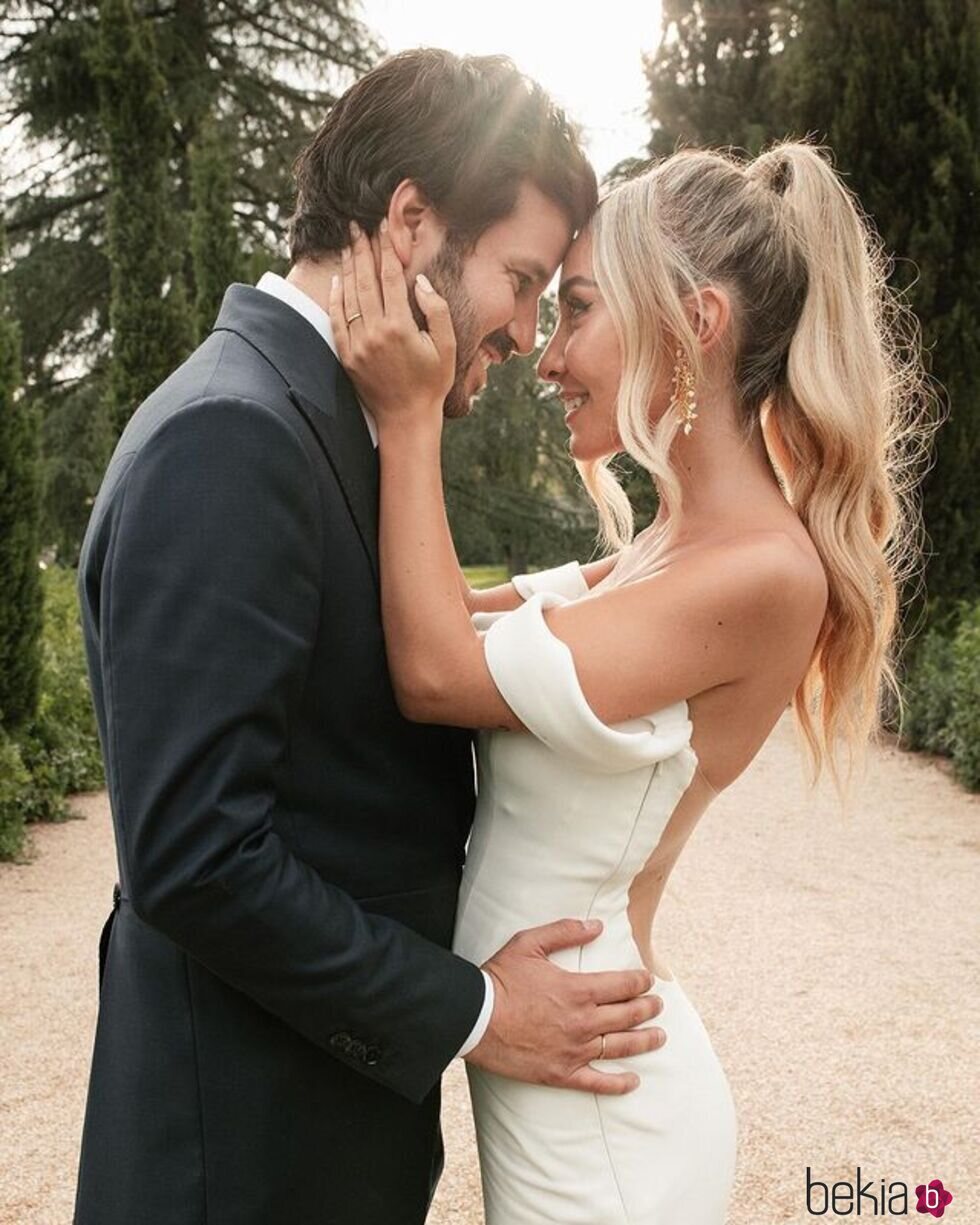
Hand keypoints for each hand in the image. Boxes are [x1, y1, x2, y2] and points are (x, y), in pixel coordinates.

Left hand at [328, 220, 455, 425]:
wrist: (407, 418)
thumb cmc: (432, 382)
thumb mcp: (446, 346)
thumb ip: (435, 310)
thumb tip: (420, 280)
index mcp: (400, 326)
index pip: (391, 277)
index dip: (386, 249)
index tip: (383, 228)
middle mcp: (375, 332)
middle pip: (365, 280)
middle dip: (361, 249)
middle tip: (356, 226)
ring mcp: (358, 344)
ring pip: (348, 296)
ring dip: (347, 268)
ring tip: (346, 245)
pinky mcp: (347, 356)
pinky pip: (337, 320)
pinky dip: (335, 298)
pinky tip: (336, 281)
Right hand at [466, 918, 665, 1094]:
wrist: (474, 1018)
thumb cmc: (500, 979)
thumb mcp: (529, 943)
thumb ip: (565, 931)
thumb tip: (596, 926)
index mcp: (578, 989)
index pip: (622, 985)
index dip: (640, 982)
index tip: (648, 980)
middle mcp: (582, 1021)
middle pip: (628, 1015)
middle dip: (648, 1008)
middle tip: (658, 1005)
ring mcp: (574, 1050)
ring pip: (620, 1046)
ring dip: (645, 1040)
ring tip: (660, 1036)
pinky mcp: (561, 1073)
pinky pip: (597, 1082)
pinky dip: (618, 1083)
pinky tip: (633, 1081)